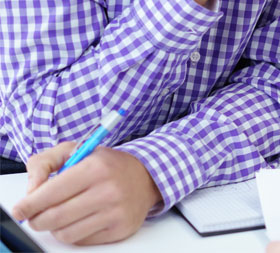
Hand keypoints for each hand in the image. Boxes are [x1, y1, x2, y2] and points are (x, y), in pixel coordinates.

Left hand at [11, 142, 161, 244]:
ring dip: (56, 227)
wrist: (146, 177)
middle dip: (37, 219)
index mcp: (95, 168)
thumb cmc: (107, 165)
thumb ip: (45, 163)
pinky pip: (82, 240)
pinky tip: (79, 219)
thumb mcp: (76, 150)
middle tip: (35, 216)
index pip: (51, 193)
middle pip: (54, 217)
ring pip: (66, 233)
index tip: (21, 209)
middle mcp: (108, 190)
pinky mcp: (120, 229)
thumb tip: (31, 190)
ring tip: (60, 216)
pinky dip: (74, 232)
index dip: (29, 204)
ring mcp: (116, 212)